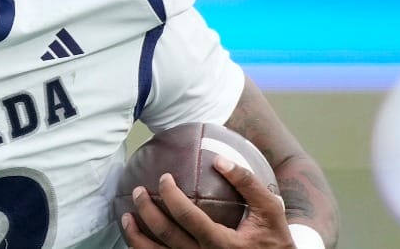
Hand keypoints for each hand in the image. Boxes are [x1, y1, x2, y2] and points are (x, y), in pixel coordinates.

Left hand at [120, 156, 293, 248]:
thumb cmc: (274, 239)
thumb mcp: (270, 210)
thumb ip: (248, 183)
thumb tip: (219, 159)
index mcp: (223, 243)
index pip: (188, 217)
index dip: (171, 195)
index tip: (163, 178)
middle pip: (167, 235)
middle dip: (147, 211)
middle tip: (138, 191)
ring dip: (137, 237)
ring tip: (125, 217)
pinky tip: (136, 238)